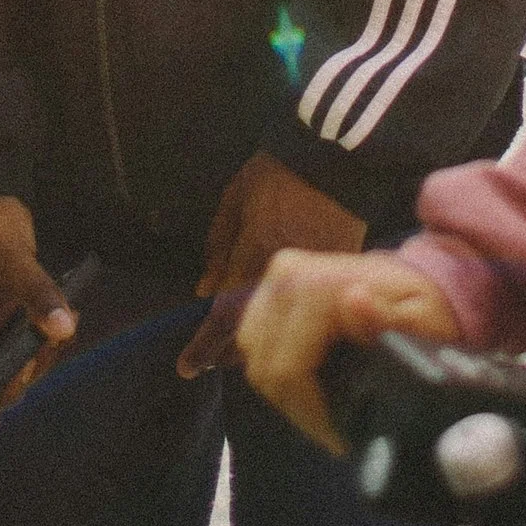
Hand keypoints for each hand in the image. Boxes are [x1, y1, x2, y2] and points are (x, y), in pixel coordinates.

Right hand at [0, 197, 80, 424]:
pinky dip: (50, 339)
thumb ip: (38, 294)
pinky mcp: (12, 319)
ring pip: (13, 370)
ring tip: (60, 327)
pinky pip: (31, 346)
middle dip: (15, 383)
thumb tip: (64, 329)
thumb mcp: (12, 261)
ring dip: (40, 360)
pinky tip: (66, 316)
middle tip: (40, 354)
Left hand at [181, 154, 369, 377]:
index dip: (203, 344)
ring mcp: (314, 280)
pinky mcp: (339, 277)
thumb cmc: (278, 174)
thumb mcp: (235, 200)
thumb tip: (205, 290)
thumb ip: (218, 248)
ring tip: (242, 350)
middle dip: (229, 349)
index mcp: (253, 256)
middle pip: (253, 331)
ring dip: (260, 342)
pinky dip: (293, 325)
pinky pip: (311, 314)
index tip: (187, 367)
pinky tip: (283, 330)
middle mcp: (282, 277)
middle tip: (211, 358)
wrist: (335, 159)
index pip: (222, 313)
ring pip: (281, 330)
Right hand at [232, 244, 460, 445]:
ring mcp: (274, 280)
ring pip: (255, 359)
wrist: (412, 280)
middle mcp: (287, 274)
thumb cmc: (422, 308)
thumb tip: (353, 301)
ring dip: (285, 392)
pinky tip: (311, 386)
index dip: (309, 414)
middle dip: (297, 409)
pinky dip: (278, 370)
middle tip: (335, 432)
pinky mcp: (268, 290)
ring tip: (325, 411)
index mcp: (320, 283)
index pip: (287, 368)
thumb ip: (387, 319)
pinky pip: (256, 345)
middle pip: (265, 367)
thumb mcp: (422, 321)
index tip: (339, 439)